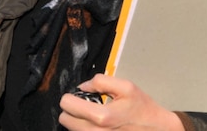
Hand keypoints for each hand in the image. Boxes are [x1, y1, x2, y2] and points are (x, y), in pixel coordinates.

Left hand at [58, 74, 184, 129]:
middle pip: (64, 120)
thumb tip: (82, 86)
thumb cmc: (142, 108)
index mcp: (102, 116)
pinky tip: (96, 125)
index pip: (67, 105)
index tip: (81, 96)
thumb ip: (101, 81)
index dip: (71, 97)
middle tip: (86, 106)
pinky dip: (84, 129)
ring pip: (71, 130)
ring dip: (78, 121)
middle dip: (72, 110)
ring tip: (94, 116)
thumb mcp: (126, 87)